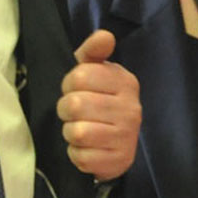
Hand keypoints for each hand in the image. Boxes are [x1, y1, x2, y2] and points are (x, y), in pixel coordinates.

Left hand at [58, 30, 140, 180]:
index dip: (69, 84)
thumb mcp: (94, 70)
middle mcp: (131, 108)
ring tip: (79, 128)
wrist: (116, 144)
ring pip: (77, 132)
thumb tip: (105, 35)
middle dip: (66, 110)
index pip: (80, 76)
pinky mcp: (120, 162)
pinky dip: (77, 154)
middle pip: (75, 105)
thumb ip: (94, 51)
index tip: (75, 89)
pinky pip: (81, 157)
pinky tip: (87, 148)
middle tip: (74, 112)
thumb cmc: (99, 98)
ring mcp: (128, 137)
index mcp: (125, 81)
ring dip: (70, 132)